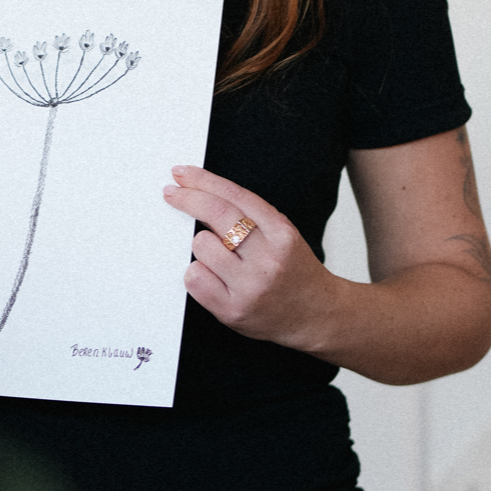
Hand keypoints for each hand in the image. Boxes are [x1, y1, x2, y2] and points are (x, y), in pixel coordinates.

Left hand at [162, 163, 335, 349]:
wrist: (317, 316)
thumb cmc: (294, 273)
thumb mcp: (283, 235)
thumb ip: (250, 216)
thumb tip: (204, 193)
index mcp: (281, 233)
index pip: (235, 196)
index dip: (204, 180)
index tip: (183, 174)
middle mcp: (267, 258)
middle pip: (216, 213)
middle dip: (188, 198)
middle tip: (173, 193)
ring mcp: (250, 286)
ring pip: (201, 245)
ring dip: (201, 246)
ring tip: (218, 257)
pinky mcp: (233, 310)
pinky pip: (195, 279)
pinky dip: (197, 273)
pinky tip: (211, 276)